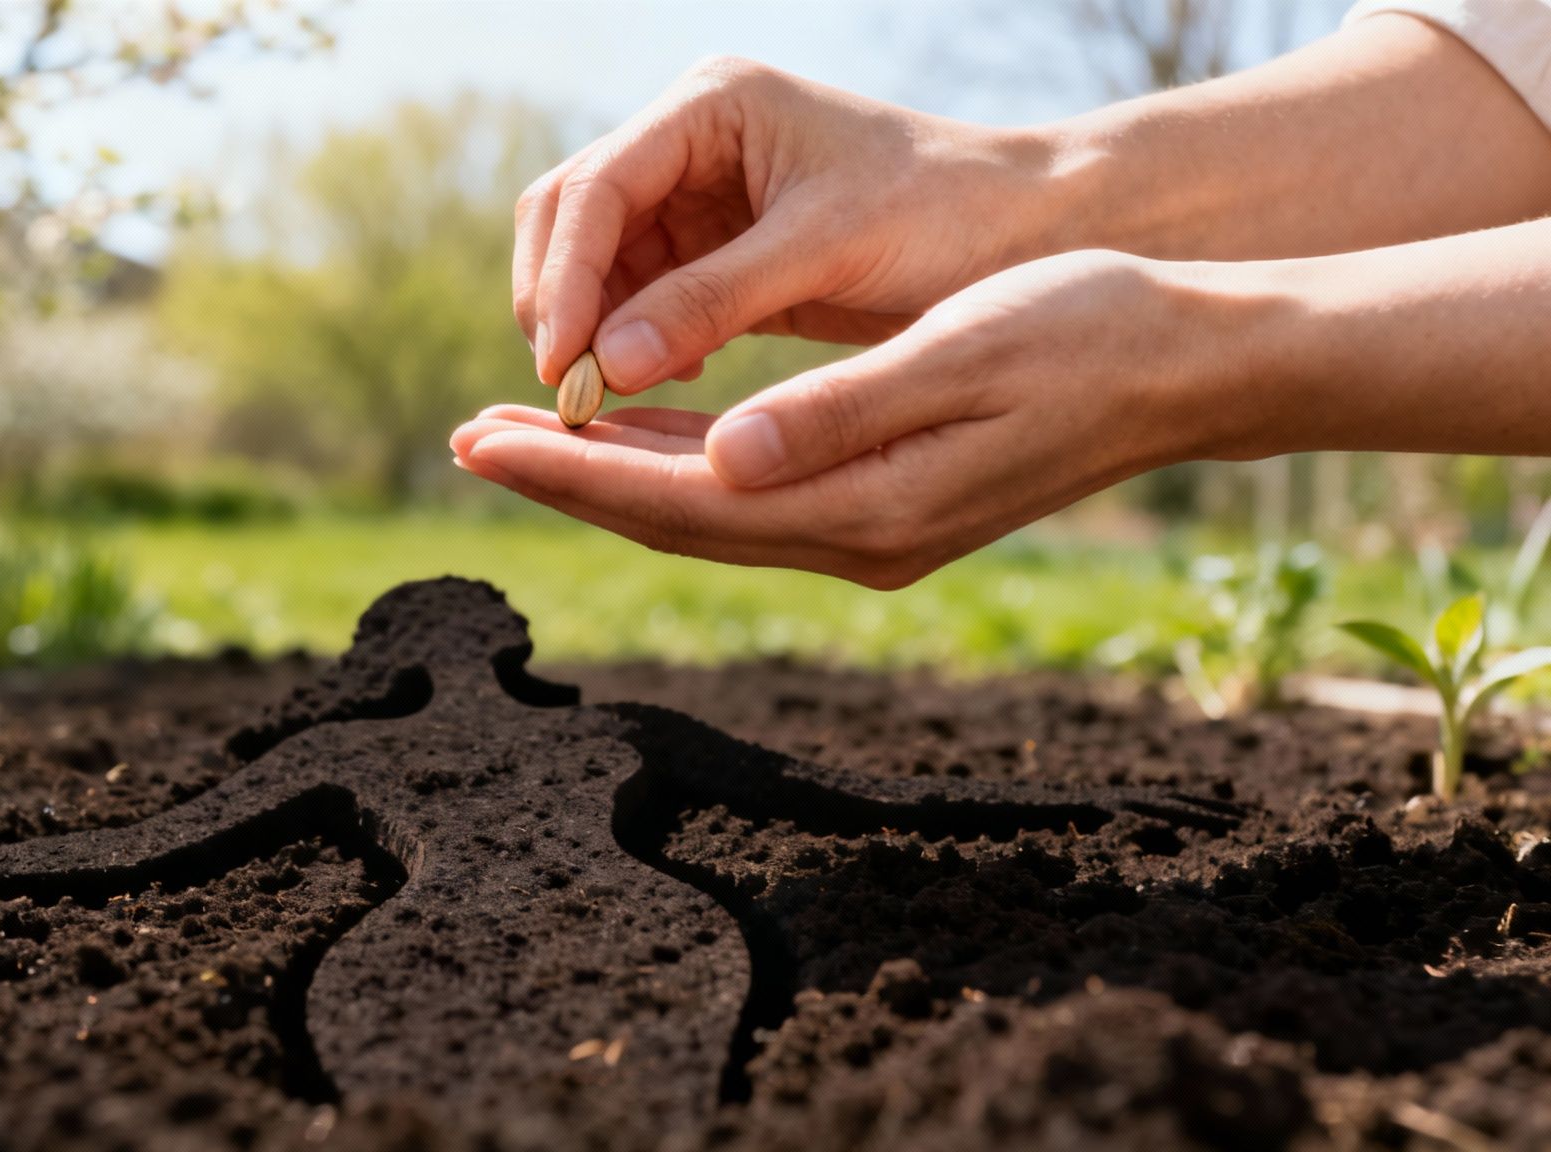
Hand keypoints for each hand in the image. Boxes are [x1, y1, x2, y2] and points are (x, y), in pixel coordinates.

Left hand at [459, 251, 1255, 588]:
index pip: (677, 501)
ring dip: (612, 473)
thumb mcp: (958, 357)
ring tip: (522, 433)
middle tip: (466, 437)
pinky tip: (641, 429)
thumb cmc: (1084, 333)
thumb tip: (720, 463)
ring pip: (705, 509)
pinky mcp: (885, 502)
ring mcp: (871, 530)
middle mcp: (855, 538)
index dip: (570, 470)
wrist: (1190, 363)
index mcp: (862, 508)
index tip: (478, 437)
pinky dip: (682, 463)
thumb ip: (836, 415)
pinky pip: (750, 492)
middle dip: (566, 478)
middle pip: (673, 519)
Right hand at [515, 55, 1055, 392]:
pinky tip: (662, 381)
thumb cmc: (943, 215)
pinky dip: (632, 343)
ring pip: (596, 265)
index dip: (565, 278)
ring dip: (591, 330)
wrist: (1026, 233)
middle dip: (559, 303)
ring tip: (609, 398)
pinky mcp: (716, 253)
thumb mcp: (826, 251)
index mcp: (711, 107)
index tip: (561, 361)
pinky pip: (640, 299)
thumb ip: (713, 299)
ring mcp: (699, 196)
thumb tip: (604, 362)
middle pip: (570, 219)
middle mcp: (690, 141)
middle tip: (568, 391)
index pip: (593, 189)